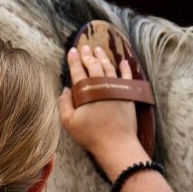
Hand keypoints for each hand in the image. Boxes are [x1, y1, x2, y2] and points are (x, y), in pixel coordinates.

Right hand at [57, 45, 140, 160]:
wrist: (116, 144)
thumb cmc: (91, 135)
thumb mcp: (69, 122)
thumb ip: (64, 104)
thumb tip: (65, 89)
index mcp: (85, 91)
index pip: (78, 71)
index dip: (74, 60)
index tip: (72, 50)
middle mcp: (101, 85)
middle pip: (93, 65)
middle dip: (88, 55)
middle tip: (84, 47)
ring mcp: (116, 88)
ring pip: (109, 67)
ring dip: (103, 57)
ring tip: (98, 49)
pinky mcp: (128, 94)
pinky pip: (127, 77)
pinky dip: (125, 68)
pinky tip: (123, 61)